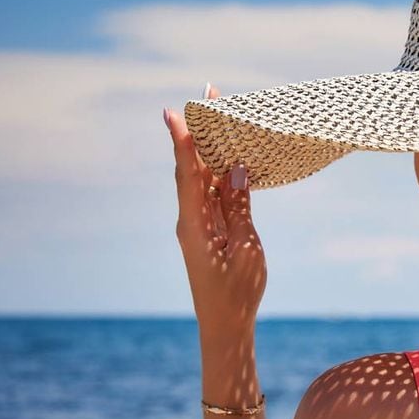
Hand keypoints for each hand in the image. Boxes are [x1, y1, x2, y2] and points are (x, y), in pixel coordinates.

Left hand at [164, 84, 266, 333]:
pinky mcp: (209, 230)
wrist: (225, 325)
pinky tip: (231, 157)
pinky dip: (221, 171)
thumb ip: (240, 206)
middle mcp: (191, 218)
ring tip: (222, 115)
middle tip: (209, 93)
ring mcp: (199, 224)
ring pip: (203, 177)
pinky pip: (214, 193)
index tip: (173, 110)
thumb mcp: (245, 247)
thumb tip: (238, 169)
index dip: (182, 139)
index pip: (187, 172)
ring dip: (211, 147)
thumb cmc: (236, 291)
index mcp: (194, 222)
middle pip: (193, 166)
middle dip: (200, 130)